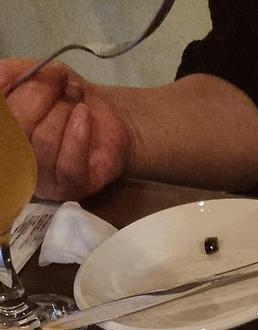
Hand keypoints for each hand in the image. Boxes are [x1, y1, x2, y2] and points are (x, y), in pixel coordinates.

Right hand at [0, 59, 131, 200]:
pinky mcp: (72, 189)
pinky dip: (78, 133)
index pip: (3, 116)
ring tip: (77, 101)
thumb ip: (9, 74)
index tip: (44, 72)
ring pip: (44, 142)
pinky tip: (84, 115)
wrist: (106, 116)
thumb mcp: (34, 75)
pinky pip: (68, 165)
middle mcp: (17, 164)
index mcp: (6, 137)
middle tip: (63, 83)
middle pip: (20, 128)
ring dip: (64, 112)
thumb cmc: (64, 98)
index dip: (20, 90)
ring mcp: (43, 181)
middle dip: (43, 95)